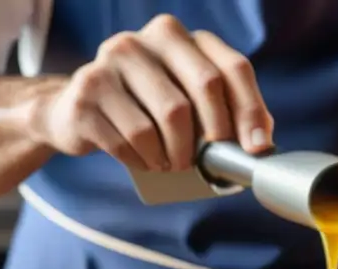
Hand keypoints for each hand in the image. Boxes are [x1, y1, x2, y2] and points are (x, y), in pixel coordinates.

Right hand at [28, 15, 273, 171]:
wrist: (75, 111)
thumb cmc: (143, 110)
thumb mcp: (183, 99)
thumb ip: (222, 110)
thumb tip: (261, 144)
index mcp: (177, 36)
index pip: (231, 67)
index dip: (251, 109)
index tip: (256, 147)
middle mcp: (144, 40)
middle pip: (203, 87)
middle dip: (215, 133)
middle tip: (209, 161)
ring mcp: (111, 61)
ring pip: (167, 117)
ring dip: (177, 153)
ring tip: (172, 163)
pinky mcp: (87, 91)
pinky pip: (131, 138)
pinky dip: (145, 160)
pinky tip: (146, 162)